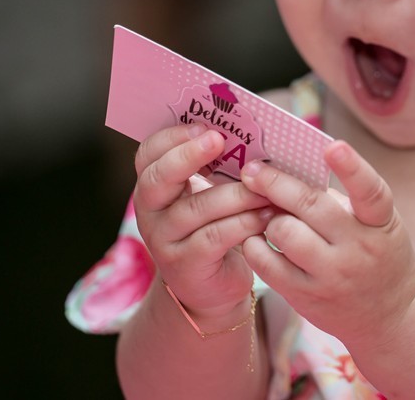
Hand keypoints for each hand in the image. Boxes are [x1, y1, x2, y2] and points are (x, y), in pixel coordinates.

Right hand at [132, 124, 272, 316]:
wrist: (212, 287)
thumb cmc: (216, 227)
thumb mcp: (210, 194)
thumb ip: (218, 166)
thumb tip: (250, 130)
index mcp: (155, 186)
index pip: (148, 154)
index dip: (172, 137)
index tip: (204, 127)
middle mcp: (151, 212)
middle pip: (157, 178)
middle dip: (188, 156)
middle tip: (218, 141)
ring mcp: (164, 241)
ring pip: (196, 209)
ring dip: (235, 194)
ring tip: (265, 187)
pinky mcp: (185, 266)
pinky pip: (214, 238)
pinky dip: (243, 223)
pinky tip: (266, 216)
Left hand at [240, 141, 414, 347]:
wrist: (390, 314)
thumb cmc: (378, 252)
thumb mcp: (377, 223)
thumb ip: (343, 199)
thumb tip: (290, 170)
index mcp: (381, 223)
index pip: (371, 191)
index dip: (352, 167)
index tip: (333, 146)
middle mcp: (359, 248)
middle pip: (311, 207)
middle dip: (276, 183)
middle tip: (253, 170)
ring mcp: (332, 276)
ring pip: (284, 233)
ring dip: (269, 217)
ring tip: (268, 212)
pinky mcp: (307, 297)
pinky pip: (268, 264)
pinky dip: (255, 244)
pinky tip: (256, 236)